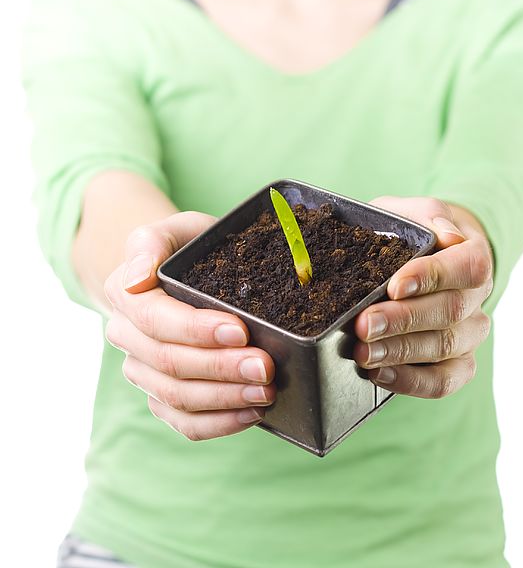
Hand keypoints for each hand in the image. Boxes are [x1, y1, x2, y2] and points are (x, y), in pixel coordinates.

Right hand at [104, 211, 275, 440]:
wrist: (179, 275)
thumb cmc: (186, 249)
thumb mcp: (175, 229)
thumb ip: (151, 242)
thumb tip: (136, 277)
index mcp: (125, 296)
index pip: (156, 320)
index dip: (197, 330)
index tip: (241, 331)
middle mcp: (127, 337)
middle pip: (170, 364)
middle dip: (222, 368)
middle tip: (266, 367)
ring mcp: (142, 371)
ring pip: (177, 398)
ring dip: (225, 399)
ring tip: (265, 392)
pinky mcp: (161, 396)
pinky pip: (183, 422)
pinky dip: (218, 423)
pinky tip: (252, 414)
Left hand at [353, 197, 492, 398]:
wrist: (419, 261)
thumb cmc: (410, 235)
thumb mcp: (410, 214)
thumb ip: (426, 215)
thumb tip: (448, 234)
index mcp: (474, 257)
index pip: (468, 267)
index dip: (433, 277)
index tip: (395, 285)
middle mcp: (477, 299)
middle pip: (451, 312)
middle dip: (404, 320)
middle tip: (365, 324)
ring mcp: (469, 334)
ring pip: (445, 349)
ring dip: (401, 352)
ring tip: (362, 353)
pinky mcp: (456, 364)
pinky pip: (443, 382)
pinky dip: (411, 382)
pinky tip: (379, 374)